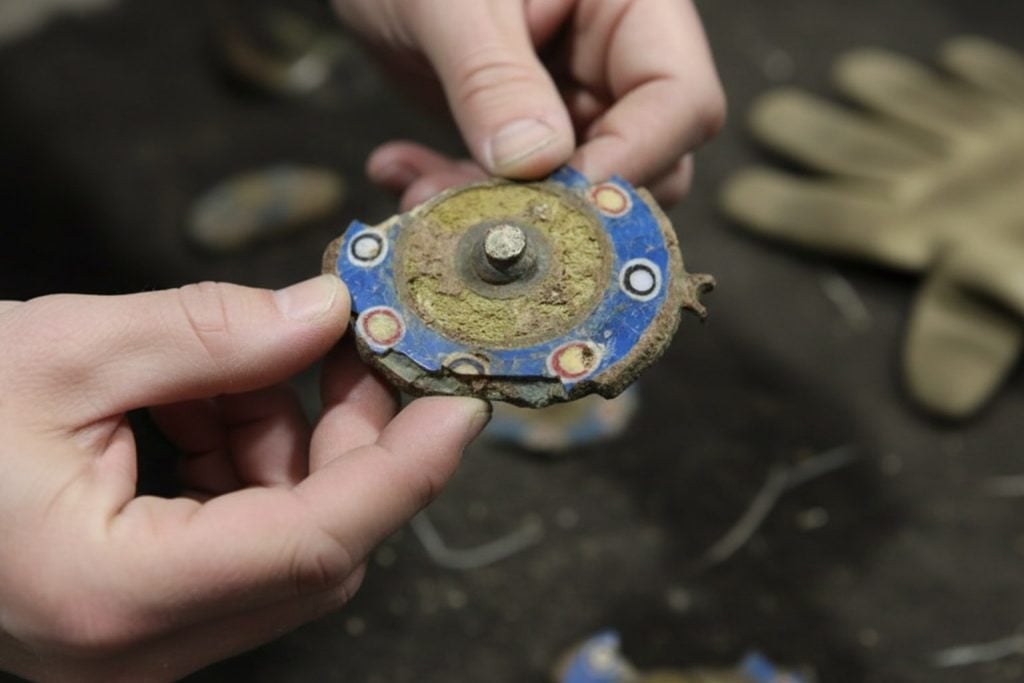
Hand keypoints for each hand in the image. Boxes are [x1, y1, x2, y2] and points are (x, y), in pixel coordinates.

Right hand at [0, 275, 488, 681]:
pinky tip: (204, 404)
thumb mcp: (62, 350)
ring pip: (286, 542)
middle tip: (348, 346)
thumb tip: (323, 315)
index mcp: (110, 592)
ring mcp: (142, 643)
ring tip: (231, 367)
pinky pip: (243, 540)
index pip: (312, 543)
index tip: (459, 409)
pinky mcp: (144, 617)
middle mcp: (135, 645)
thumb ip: (206, 333)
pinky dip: (248, 463)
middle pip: (314, 545)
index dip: (402, 472)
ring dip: (286, 442)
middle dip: (347, 439)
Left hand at [333, 0, 724, 208]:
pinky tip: (399, 171)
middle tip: (477, 213)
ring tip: (419, 194)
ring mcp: (569, 101)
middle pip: (641, 163)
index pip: (679, 99)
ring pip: (572, 193)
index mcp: (629, 5)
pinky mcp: (521, 133)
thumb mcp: (447, 4)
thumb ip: (492, 78)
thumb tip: (537, 161)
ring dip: (495, 209)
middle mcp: (612, 60)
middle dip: (558, 203)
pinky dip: (458, 193)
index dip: (633, 159)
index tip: (559, 197)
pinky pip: (513, 188)